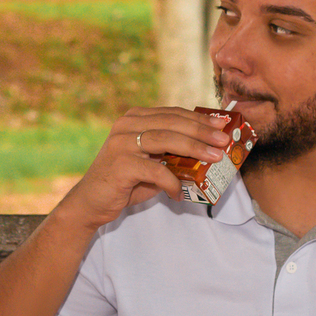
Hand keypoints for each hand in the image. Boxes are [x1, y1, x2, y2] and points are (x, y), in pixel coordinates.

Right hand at [57, 107, 232, 231]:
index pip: (172, 113)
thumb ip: (170, 152)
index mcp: (134, 119)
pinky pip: (155, 170)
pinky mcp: (121, 165)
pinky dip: (171, 182)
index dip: (199, 119)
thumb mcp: (149, 161)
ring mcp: (121, 144)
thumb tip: (207, 150)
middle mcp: (125, 126)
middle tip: (224, 141)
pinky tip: (179, 193)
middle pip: (172, 123)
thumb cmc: (124, 182)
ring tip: (215, 157)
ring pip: (166, 140)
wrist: (91, 202)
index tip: (222, 125)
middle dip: (202, 131)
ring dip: (195, 148)